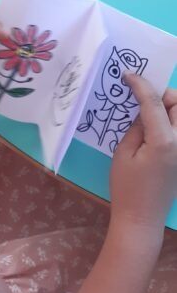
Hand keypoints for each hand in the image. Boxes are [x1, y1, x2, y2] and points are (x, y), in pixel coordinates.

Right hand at [110, 73, 176, 234]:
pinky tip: (155, 128)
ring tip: (150, 112)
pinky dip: (171, 122)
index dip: (141, 85)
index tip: (129, 75)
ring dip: (170, 107)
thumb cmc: (126, 188)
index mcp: (164, 140)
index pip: (154, 103)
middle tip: (142, 98)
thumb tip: (143, 113)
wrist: (141, 217)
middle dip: (163, 94)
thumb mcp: (122, 155)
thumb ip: (135, 129)